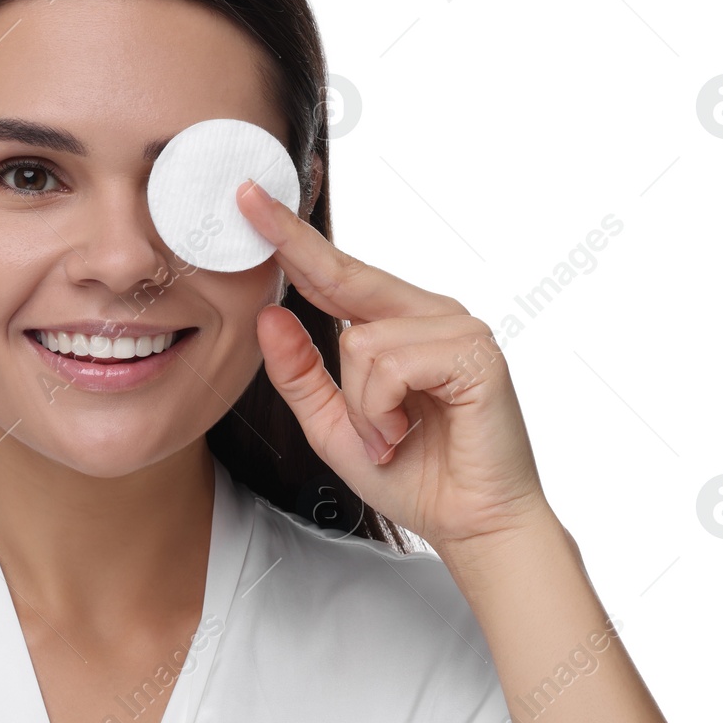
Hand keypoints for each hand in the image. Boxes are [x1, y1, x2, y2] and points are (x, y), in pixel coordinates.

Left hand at [237, 179, 549, 549]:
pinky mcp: (476, 353)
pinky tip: (403, 434)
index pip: (336, 273)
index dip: (291, 236)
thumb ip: (300, 373)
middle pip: (344, 278)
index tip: (249, 197)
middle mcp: (429, 314)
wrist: (472, 526)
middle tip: (246, 198)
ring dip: (360, 407)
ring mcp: (457, 328)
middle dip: (294, 249)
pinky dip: (381, 410)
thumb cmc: (412, 476)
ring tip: (387, 438)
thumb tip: (268, 315)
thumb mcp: (334, 426)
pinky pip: (391, 364)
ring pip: (361, 341)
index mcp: (398, 324)